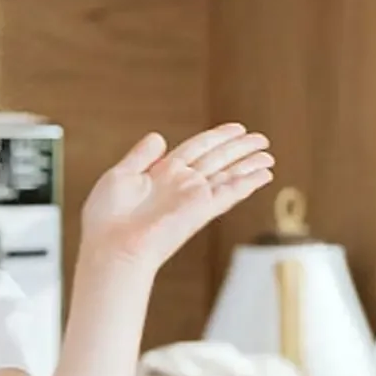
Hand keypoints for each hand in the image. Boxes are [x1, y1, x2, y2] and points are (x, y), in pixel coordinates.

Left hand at [79, 123, 273, 270]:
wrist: (111, 246)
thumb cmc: (107, 219)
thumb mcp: (120, 175)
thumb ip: (141, 155)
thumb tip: (157, 136)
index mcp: (160, 173)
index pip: (195, 149)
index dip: (216, 137)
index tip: (236, 129)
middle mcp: (180, 184)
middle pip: (217, 159)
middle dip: (239, 148)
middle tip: (261, 139)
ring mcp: (192, 196)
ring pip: (228, 174)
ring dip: (249, 164)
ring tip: (269, 156)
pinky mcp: (201, 209)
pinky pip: (229, 191)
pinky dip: (247, 182)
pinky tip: (264, 175)